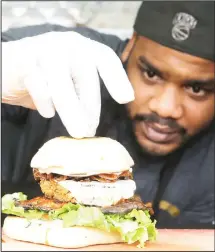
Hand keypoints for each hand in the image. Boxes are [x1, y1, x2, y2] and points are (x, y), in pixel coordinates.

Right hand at [2, 31, 133, 137]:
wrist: (11, 66)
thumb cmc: (47, 77)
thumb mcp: (70, 81)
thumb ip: (83, 93)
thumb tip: (93, 124)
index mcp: (83, 48)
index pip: (105, 58)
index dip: (117, 78)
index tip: (126, 99)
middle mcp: (67, 44)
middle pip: (86, 77)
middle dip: (91, 108)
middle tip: (90, 131)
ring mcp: (45, 50)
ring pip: (63, 86)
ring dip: (72, 113)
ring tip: (78, 132)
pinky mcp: (25, 62)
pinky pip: (40, 88)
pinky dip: (46, 104)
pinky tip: (48, 112)